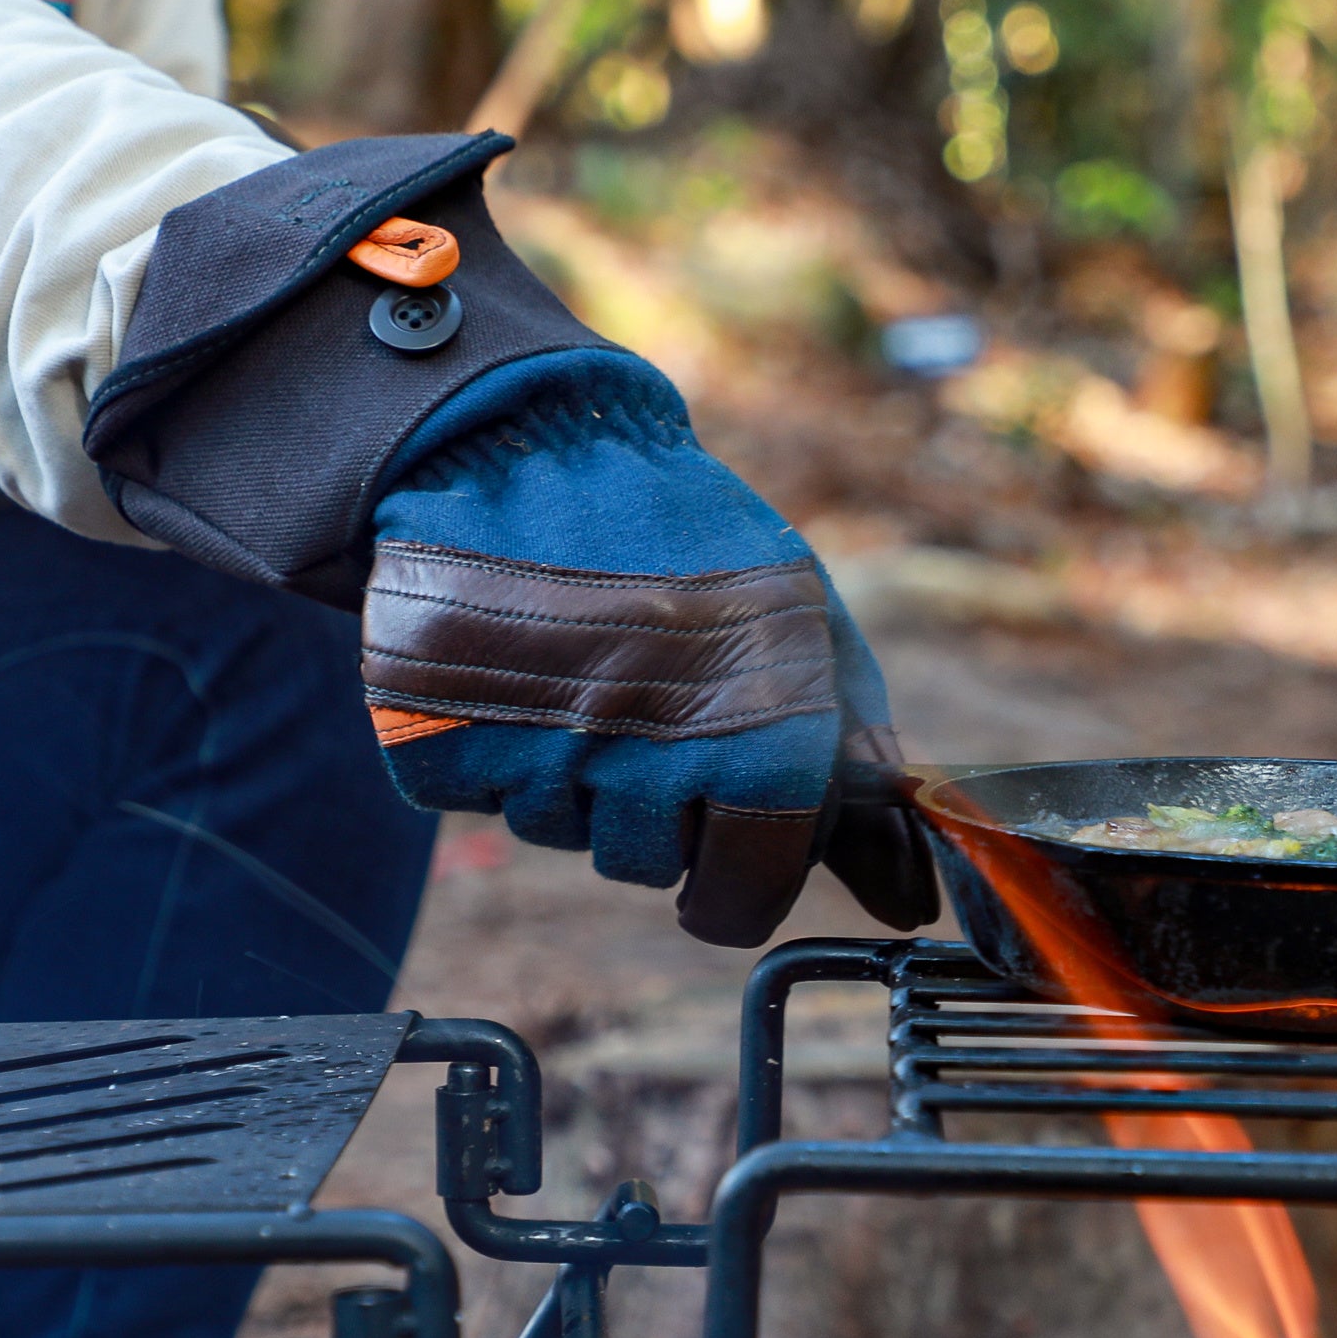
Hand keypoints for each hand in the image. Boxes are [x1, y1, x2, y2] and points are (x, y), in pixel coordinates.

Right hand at [80, 131, 933, 943]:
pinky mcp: (432, 735)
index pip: (743, 895)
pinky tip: (506, 665)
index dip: (734, 884)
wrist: (535, 442)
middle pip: (640, 863)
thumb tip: (904, 892)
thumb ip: (851, 757)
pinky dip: (478, 745)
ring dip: (563, 770)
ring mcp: (536, 751)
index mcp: (761, 742)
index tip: (721, 861)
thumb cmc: (689, 540)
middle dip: (646, 805)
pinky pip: (467, 792)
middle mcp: (651, 758)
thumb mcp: (804, 626)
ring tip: (575, 663)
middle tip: (641, 701)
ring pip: (552, 830)